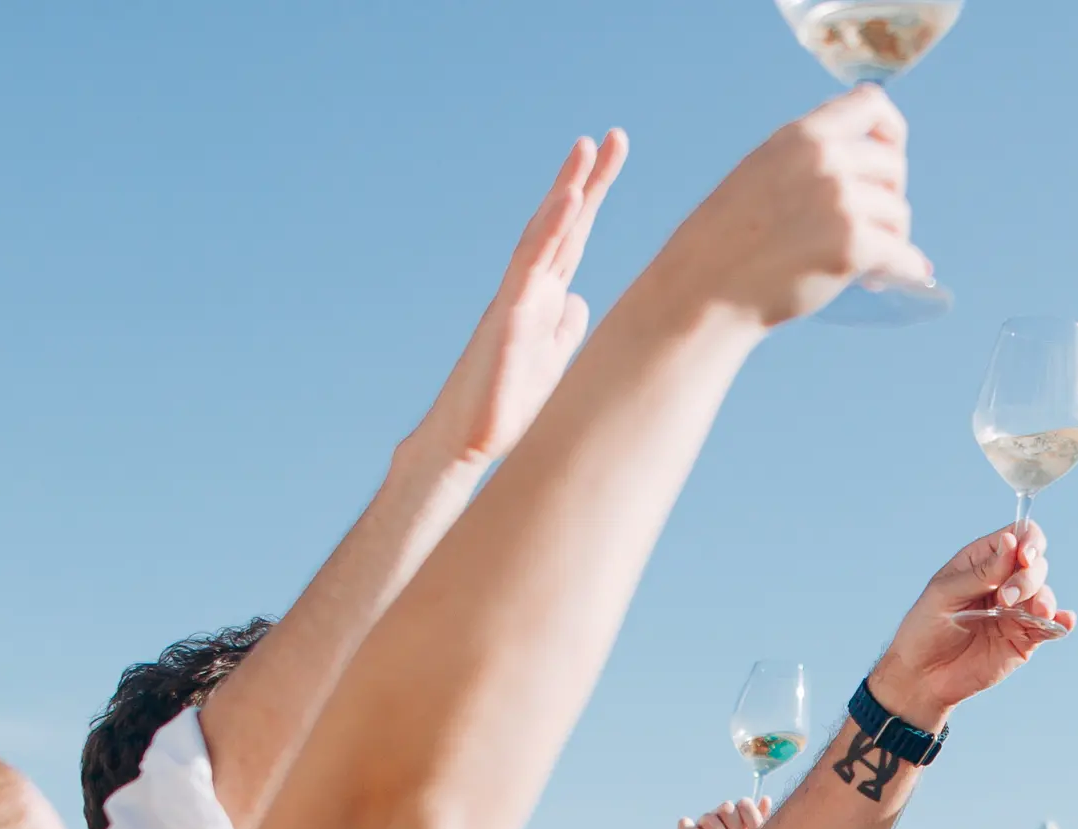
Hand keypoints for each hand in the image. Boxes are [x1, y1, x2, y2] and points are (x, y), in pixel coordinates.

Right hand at [412, 132, 629, 469]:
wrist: (465, 443)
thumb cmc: (505, 406)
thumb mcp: (550, 362)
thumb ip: (563, 328)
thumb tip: (578, 300)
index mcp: (541, 298)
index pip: (572, 239)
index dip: (593, 199)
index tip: (612, 157)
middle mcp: (527, 291)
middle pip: (560, 227)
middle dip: (585, 181)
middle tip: (611, 137)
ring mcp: (514, 303)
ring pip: (540, 238)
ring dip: (564, 195)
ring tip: (584, 153)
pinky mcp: (504, 323)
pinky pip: (526, 271)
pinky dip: (546, 236)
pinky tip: (566, 204)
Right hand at [639, 88, 928, 328]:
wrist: (706, 289)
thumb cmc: (731, 238)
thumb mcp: (764, 170)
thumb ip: (812, 156)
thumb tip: (870, 162)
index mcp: (803, 136)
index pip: (872, 104)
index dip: (891, 132)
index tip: (888, 160)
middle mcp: (825, 160)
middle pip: (894, 166)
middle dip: (888, 197)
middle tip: (870, 226)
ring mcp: (840, 202)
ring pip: (898, 214)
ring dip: (889, 239)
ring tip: (862, 262)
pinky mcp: (852, 246)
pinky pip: (903, 256)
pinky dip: (903, 271)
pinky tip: (881, 280)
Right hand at [675, 796, 772, 828]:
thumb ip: (761, 824)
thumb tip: (766, 798)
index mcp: (740, 823)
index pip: (743, 804)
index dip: (749, 813)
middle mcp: (721, 824)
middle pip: (726, 807)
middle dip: (734, 822)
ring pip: (707, 816)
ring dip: (717, 828)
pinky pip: (685, 825)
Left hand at [865, 522, 1073, 729]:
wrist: (923, 676)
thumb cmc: (925, 628)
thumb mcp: (945, 594)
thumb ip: (982, 571)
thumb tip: (1011, 542)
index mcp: (982, 562)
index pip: (1018, 537)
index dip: (1028, 542)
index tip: (1024, 557)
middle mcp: (1003, 582)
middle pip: (1036, 565)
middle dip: (1027, 578)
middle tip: (1005, 599)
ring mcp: (1016, 610)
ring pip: (1045, 595)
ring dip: (1044, 600)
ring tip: (1036, 613)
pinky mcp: (1024, 638)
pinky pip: (1050, 627)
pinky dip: (1061, 623)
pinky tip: (1064, 622)